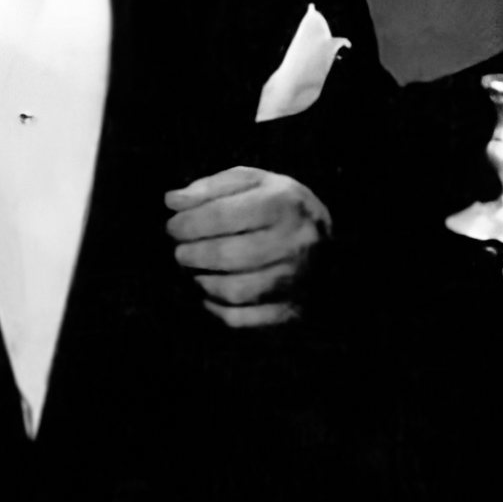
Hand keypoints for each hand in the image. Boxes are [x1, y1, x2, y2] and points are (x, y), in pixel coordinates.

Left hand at [163, 167, 331, 327]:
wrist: (331, 243)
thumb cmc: (279, 207)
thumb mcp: (251, 182)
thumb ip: (210, 188)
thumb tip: (172, 201)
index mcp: (282, 203)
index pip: (222, 216)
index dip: (187, 224)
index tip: (172, 227)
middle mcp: (294, 242)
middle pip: (227, 256)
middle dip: (190, 254)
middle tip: (180, 250)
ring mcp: (296, 280)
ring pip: (235, 291)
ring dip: (203, 282)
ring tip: (195, 271)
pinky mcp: (292, 309)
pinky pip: (245, 319)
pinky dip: (219, 310)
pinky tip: (210, 294)